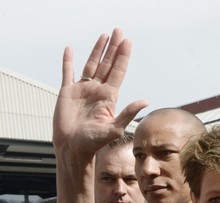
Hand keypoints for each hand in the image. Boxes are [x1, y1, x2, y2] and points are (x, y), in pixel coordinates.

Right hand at [52, 28, 147, 158]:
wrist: (73, 148)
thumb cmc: (94, 142)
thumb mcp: (114, 128)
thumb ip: (128, 113)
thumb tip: (146, 101)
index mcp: (109, 97)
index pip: (118, 71)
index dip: (123, 56)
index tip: (128, 41)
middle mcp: (97, 90)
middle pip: (107, 64)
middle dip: (113, 48)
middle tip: (119, 31)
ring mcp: (82, 89)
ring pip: (91, 64)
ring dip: (97, 49)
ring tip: (104, 35)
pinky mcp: (67, 91)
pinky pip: (68, 72)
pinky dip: (68, 61)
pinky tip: (71, 49)